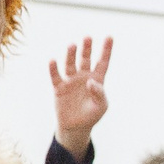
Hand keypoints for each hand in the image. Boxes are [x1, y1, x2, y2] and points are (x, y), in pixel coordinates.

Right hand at [48, 36, 111, 154]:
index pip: (102, 62)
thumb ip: (99, 93)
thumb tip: (91, 81)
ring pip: (70, 64)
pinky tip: (53, 60)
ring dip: (71, 55)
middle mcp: (83, 77)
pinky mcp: (59, 87)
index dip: (106, 50)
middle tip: (88, 38)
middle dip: (86, 48)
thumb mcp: (101, 106)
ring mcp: (70, 80)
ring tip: (72, 45)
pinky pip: (55, 76)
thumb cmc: (91, 115)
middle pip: (85, 59)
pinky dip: (53, 69)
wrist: (76, 127)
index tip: (110, 37)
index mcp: (97, 80)